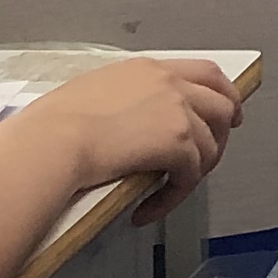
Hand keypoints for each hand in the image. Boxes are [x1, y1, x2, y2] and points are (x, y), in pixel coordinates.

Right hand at [29, 54, 241, 220]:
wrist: (50, 141)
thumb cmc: (51, 124)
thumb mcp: (93, 92)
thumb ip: (121, 97)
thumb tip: (124, 118)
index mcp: (149, 69)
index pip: (205, 72)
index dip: (222, 93)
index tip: (226, 110)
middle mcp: (170, 84)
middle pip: (223, 104)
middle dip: (222, 133)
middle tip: (211, 155)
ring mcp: (178, 111)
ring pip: (212, 144)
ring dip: (196, 172)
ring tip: (173, 190)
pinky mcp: (178, 143)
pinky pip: (191, 176)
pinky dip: (173, 197)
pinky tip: (148, 208)